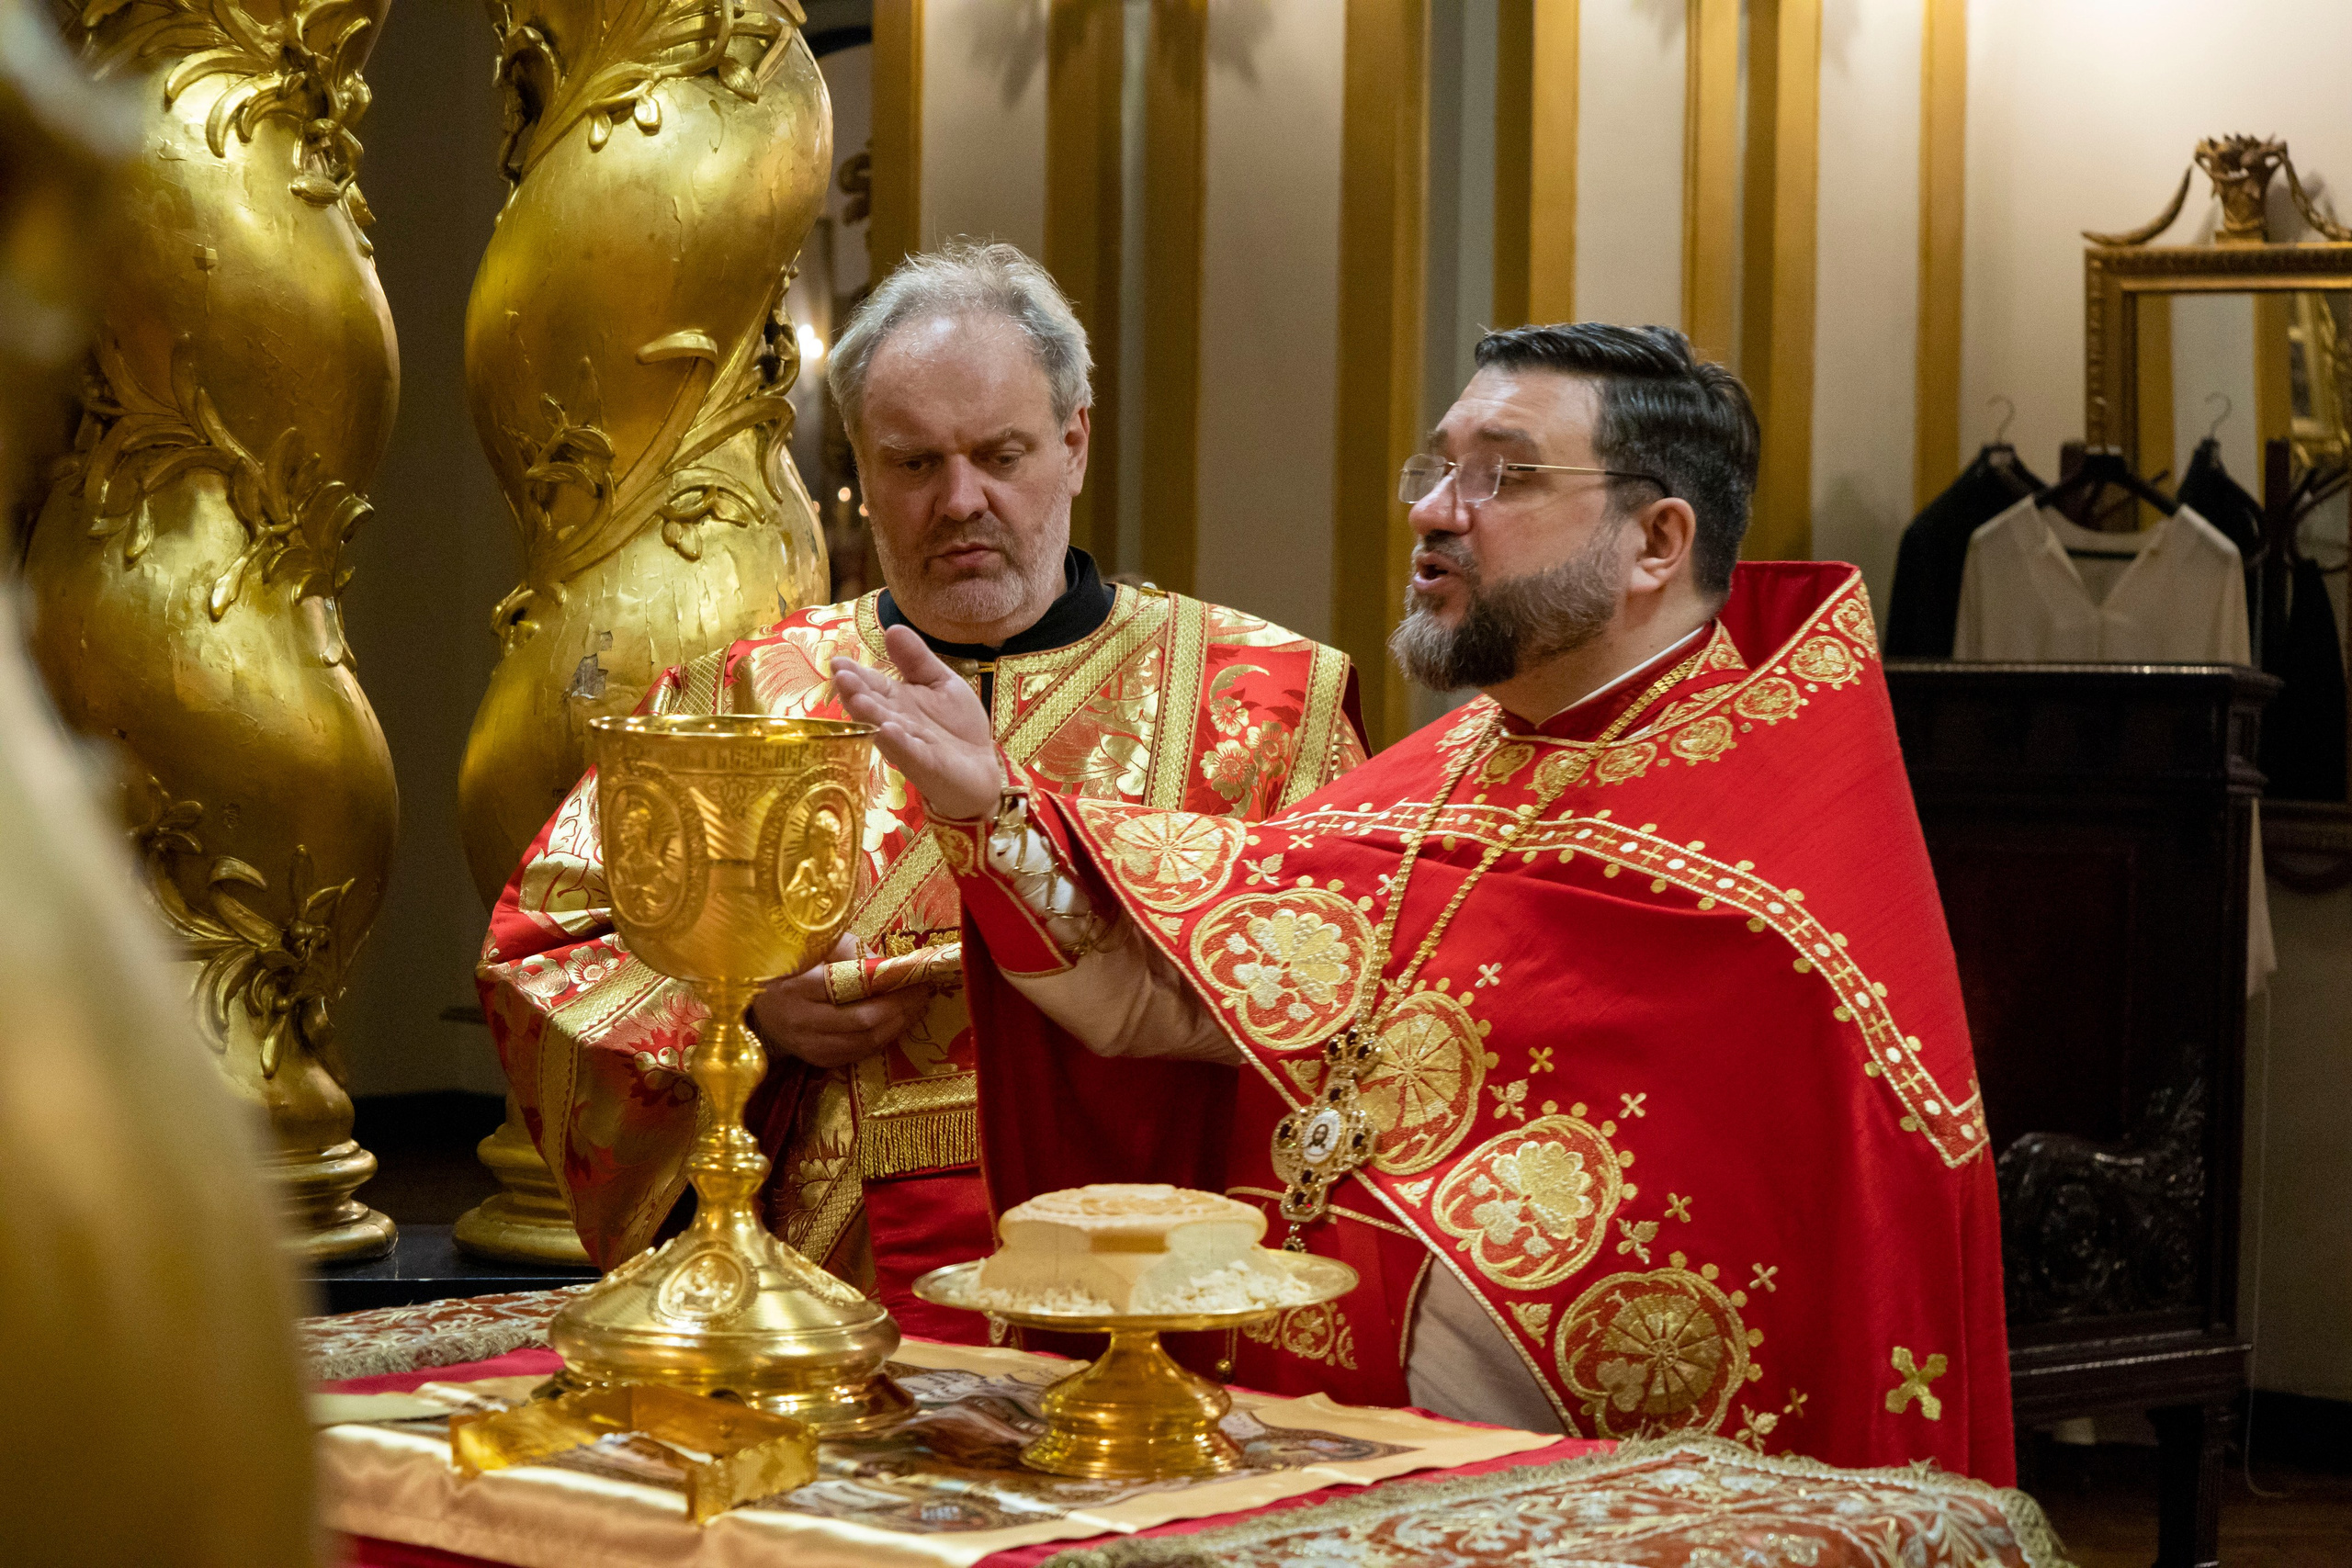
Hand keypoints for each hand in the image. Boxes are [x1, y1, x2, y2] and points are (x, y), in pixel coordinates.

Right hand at [751, 934, 932, 1070]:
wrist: (757, 1007)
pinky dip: (882, 1039)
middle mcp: (800, 1022)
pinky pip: (858, 1054)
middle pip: (863, 1023)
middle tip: (923, 992)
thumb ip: (851, 952)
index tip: (914, 975)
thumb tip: (892, 965)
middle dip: (900, 1008)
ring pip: (864, 1043)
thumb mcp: (814, 948)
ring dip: (897, 1026)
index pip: (850, 991)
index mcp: (796, 988)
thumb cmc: (789, 968)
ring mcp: (808, 1047)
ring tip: (917, 1007)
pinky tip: (897, 1023)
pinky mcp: (817, 1060)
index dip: (888, 986)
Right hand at [832, 624, 1003, 820]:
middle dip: (856, 692)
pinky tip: (889, 729)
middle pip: (872, 706)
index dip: (855, 673)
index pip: (872, 684)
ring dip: (870, 715)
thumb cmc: (956, 725)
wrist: (981, 767)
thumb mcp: (940, 682)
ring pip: (885, 729)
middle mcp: (895, 722)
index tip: (838, 661)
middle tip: (840, 676)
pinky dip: (900, 742)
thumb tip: (892, 628)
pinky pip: (911, 754)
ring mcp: (909, 745)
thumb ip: (917, 659)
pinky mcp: (926, 765)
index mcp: (897, 700)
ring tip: (857, 699)